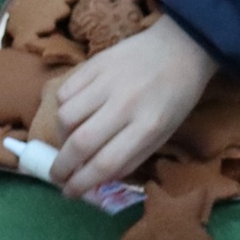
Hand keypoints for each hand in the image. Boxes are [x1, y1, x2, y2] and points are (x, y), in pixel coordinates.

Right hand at [51, 15, 219, 195]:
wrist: (182, 46)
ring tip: (69, 141)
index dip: (81, 183)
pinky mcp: (96, 62)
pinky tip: (73, 114)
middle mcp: (125, 104)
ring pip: (65, 115)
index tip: (70, 192)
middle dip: (62, 167)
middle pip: (80, 143)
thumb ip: (131, 158)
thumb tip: (95, 178)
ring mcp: (108, 80)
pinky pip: (66, 90)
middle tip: (57, 176)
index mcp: (148, 126)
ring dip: (61, 136)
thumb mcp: (164, 134)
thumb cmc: (176, 97)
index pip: (105, 163)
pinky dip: (63, 108)